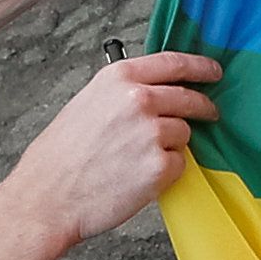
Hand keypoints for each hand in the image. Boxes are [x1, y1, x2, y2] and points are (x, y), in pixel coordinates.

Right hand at [1, 53, 222, 249]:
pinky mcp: (161, 165)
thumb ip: (125, 93)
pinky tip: (140, 177)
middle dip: (203, 107)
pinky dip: (168, 171)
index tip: (214, 71)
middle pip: (189, 98)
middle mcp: (139, 100)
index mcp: (119, 78)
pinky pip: (180, 164)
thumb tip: (159, 91)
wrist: (47, 196)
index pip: (174, 63)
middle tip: (209, 114)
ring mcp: (152, 132)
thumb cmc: (61, 156)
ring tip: (139, 158)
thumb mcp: (88, 103)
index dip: (200, 66)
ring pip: (184, 133)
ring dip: (172, 144)